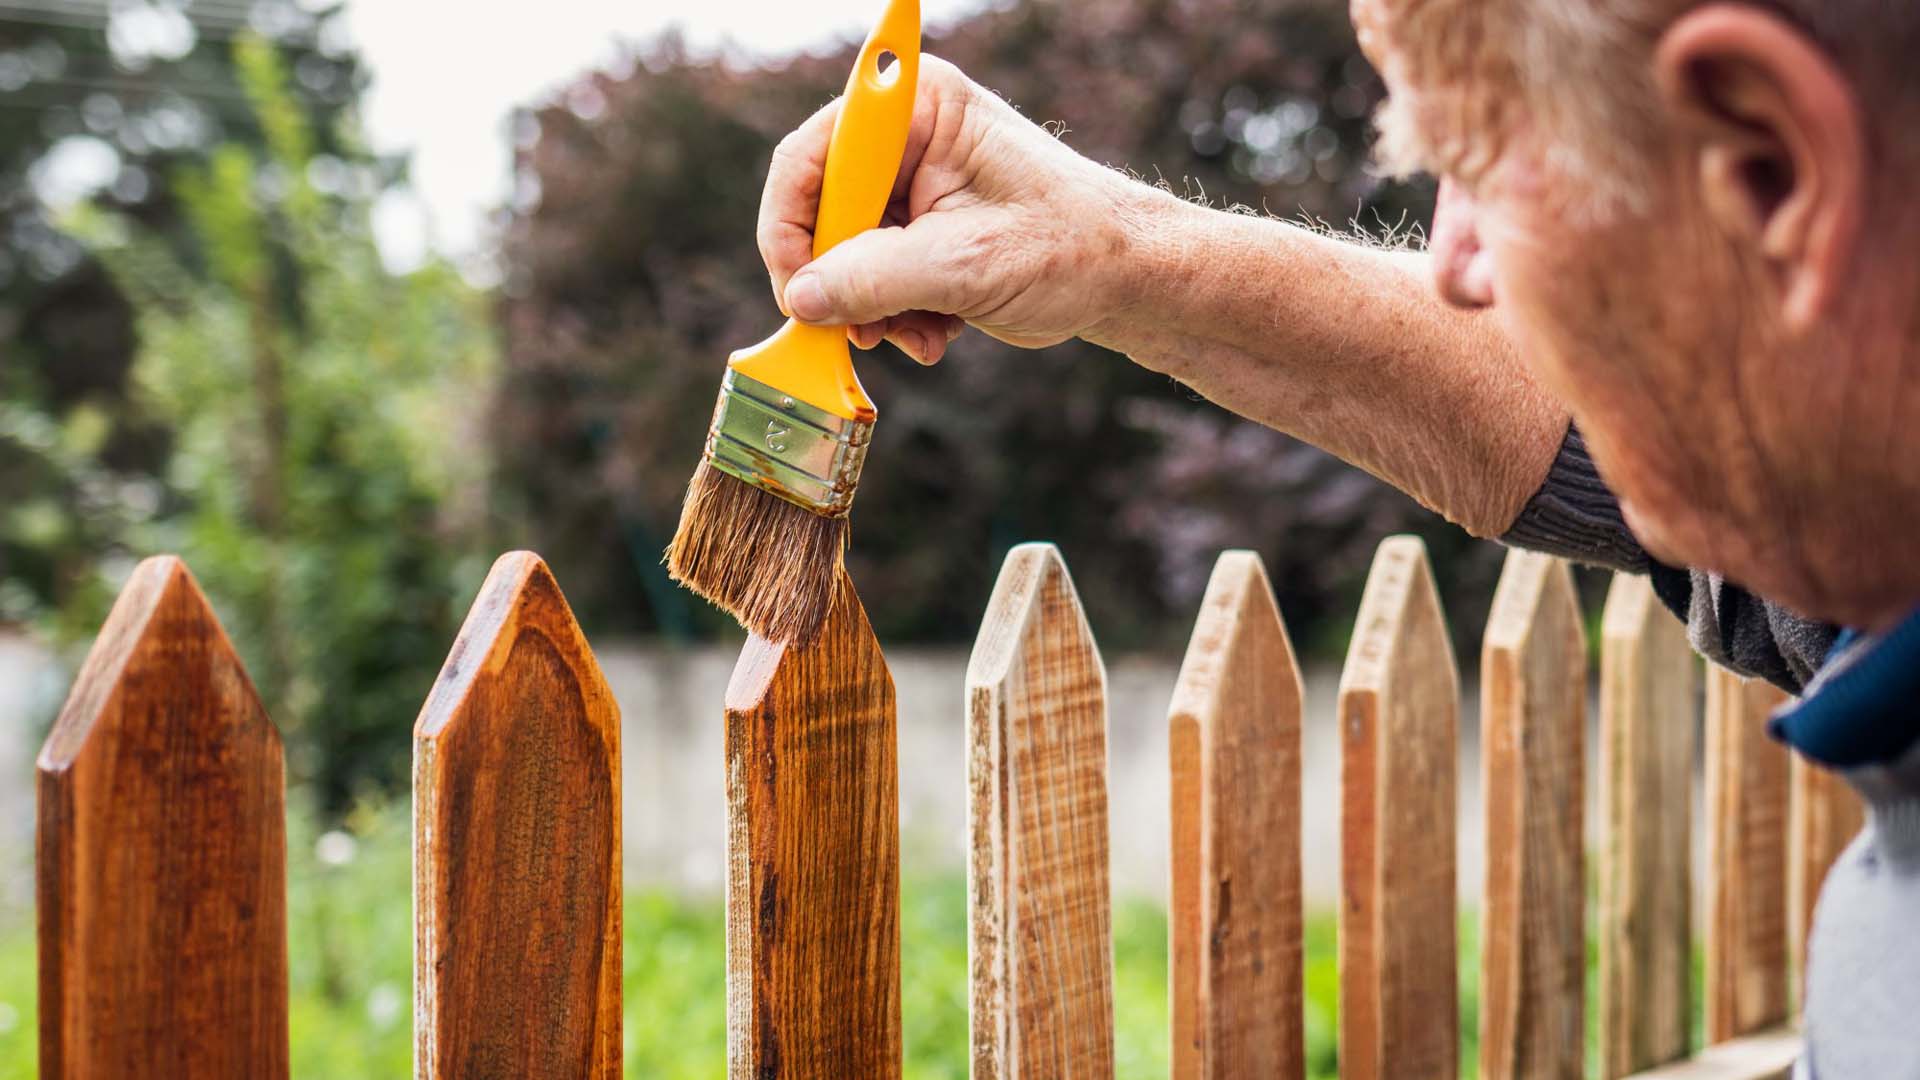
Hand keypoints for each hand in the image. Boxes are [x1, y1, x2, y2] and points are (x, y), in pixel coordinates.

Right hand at [759, 56, 1144, 363]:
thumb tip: (802, 298)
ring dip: (871, 309)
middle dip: (841, 282)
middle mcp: (905, 137)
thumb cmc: (1071, 247)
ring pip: (842, 253)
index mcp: (918, 109)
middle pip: (820, 211)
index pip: (812, 156)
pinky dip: (892, 314)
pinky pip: (871, 275)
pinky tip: (935, 334)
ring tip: (917, 336)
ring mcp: (911, 184)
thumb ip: (875, 278)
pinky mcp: (919, 229)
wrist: (1127, 277)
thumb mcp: (966, 265)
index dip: (792, 226)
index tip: (799, 291)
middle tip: (864, 332)